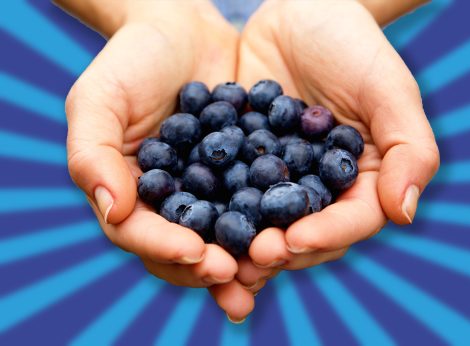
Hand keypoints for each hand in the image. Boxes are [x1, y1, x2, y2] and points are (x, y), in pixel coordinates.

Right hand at [64, 1, 253, 321]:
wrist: (182, 29)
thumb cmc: (131, 61)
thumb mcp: (99, 101)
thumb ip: (93, 157)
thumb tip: (113, 212)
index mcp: (130, 193)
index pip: (140, 234)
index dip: (165, 248)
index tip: (197, 253)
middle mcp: (170, 201)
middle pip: (183, 248)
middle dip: (209, 267)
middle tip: (238, 276)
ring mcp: (208, 190)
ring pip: (223, 235)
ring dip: (245, 259)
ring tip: (270, 268)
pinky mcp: (242, 173)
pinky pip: (257, 202)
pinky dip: (274, 219)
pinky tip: (296, 229)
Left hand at [236, 0, 439, 279]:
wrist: (299, 12)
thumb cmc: (352, 45)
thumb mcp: (388, 90)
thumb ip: (408, 150)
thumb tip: (405, 213)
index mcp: (359, 181)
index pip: (350, 220)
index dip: (325, 235)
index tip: (295, 241)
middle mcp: (317, 188)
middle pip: (303, 232)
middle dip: (278, 248)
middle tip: (252, 257)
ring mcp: (275, 178)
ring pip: (261, 221)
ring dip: (241, 243)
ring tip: (217, 256)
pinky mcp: (240, 161)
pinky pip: (225, 187)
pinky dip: (210, 205)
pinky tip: (191, 218)